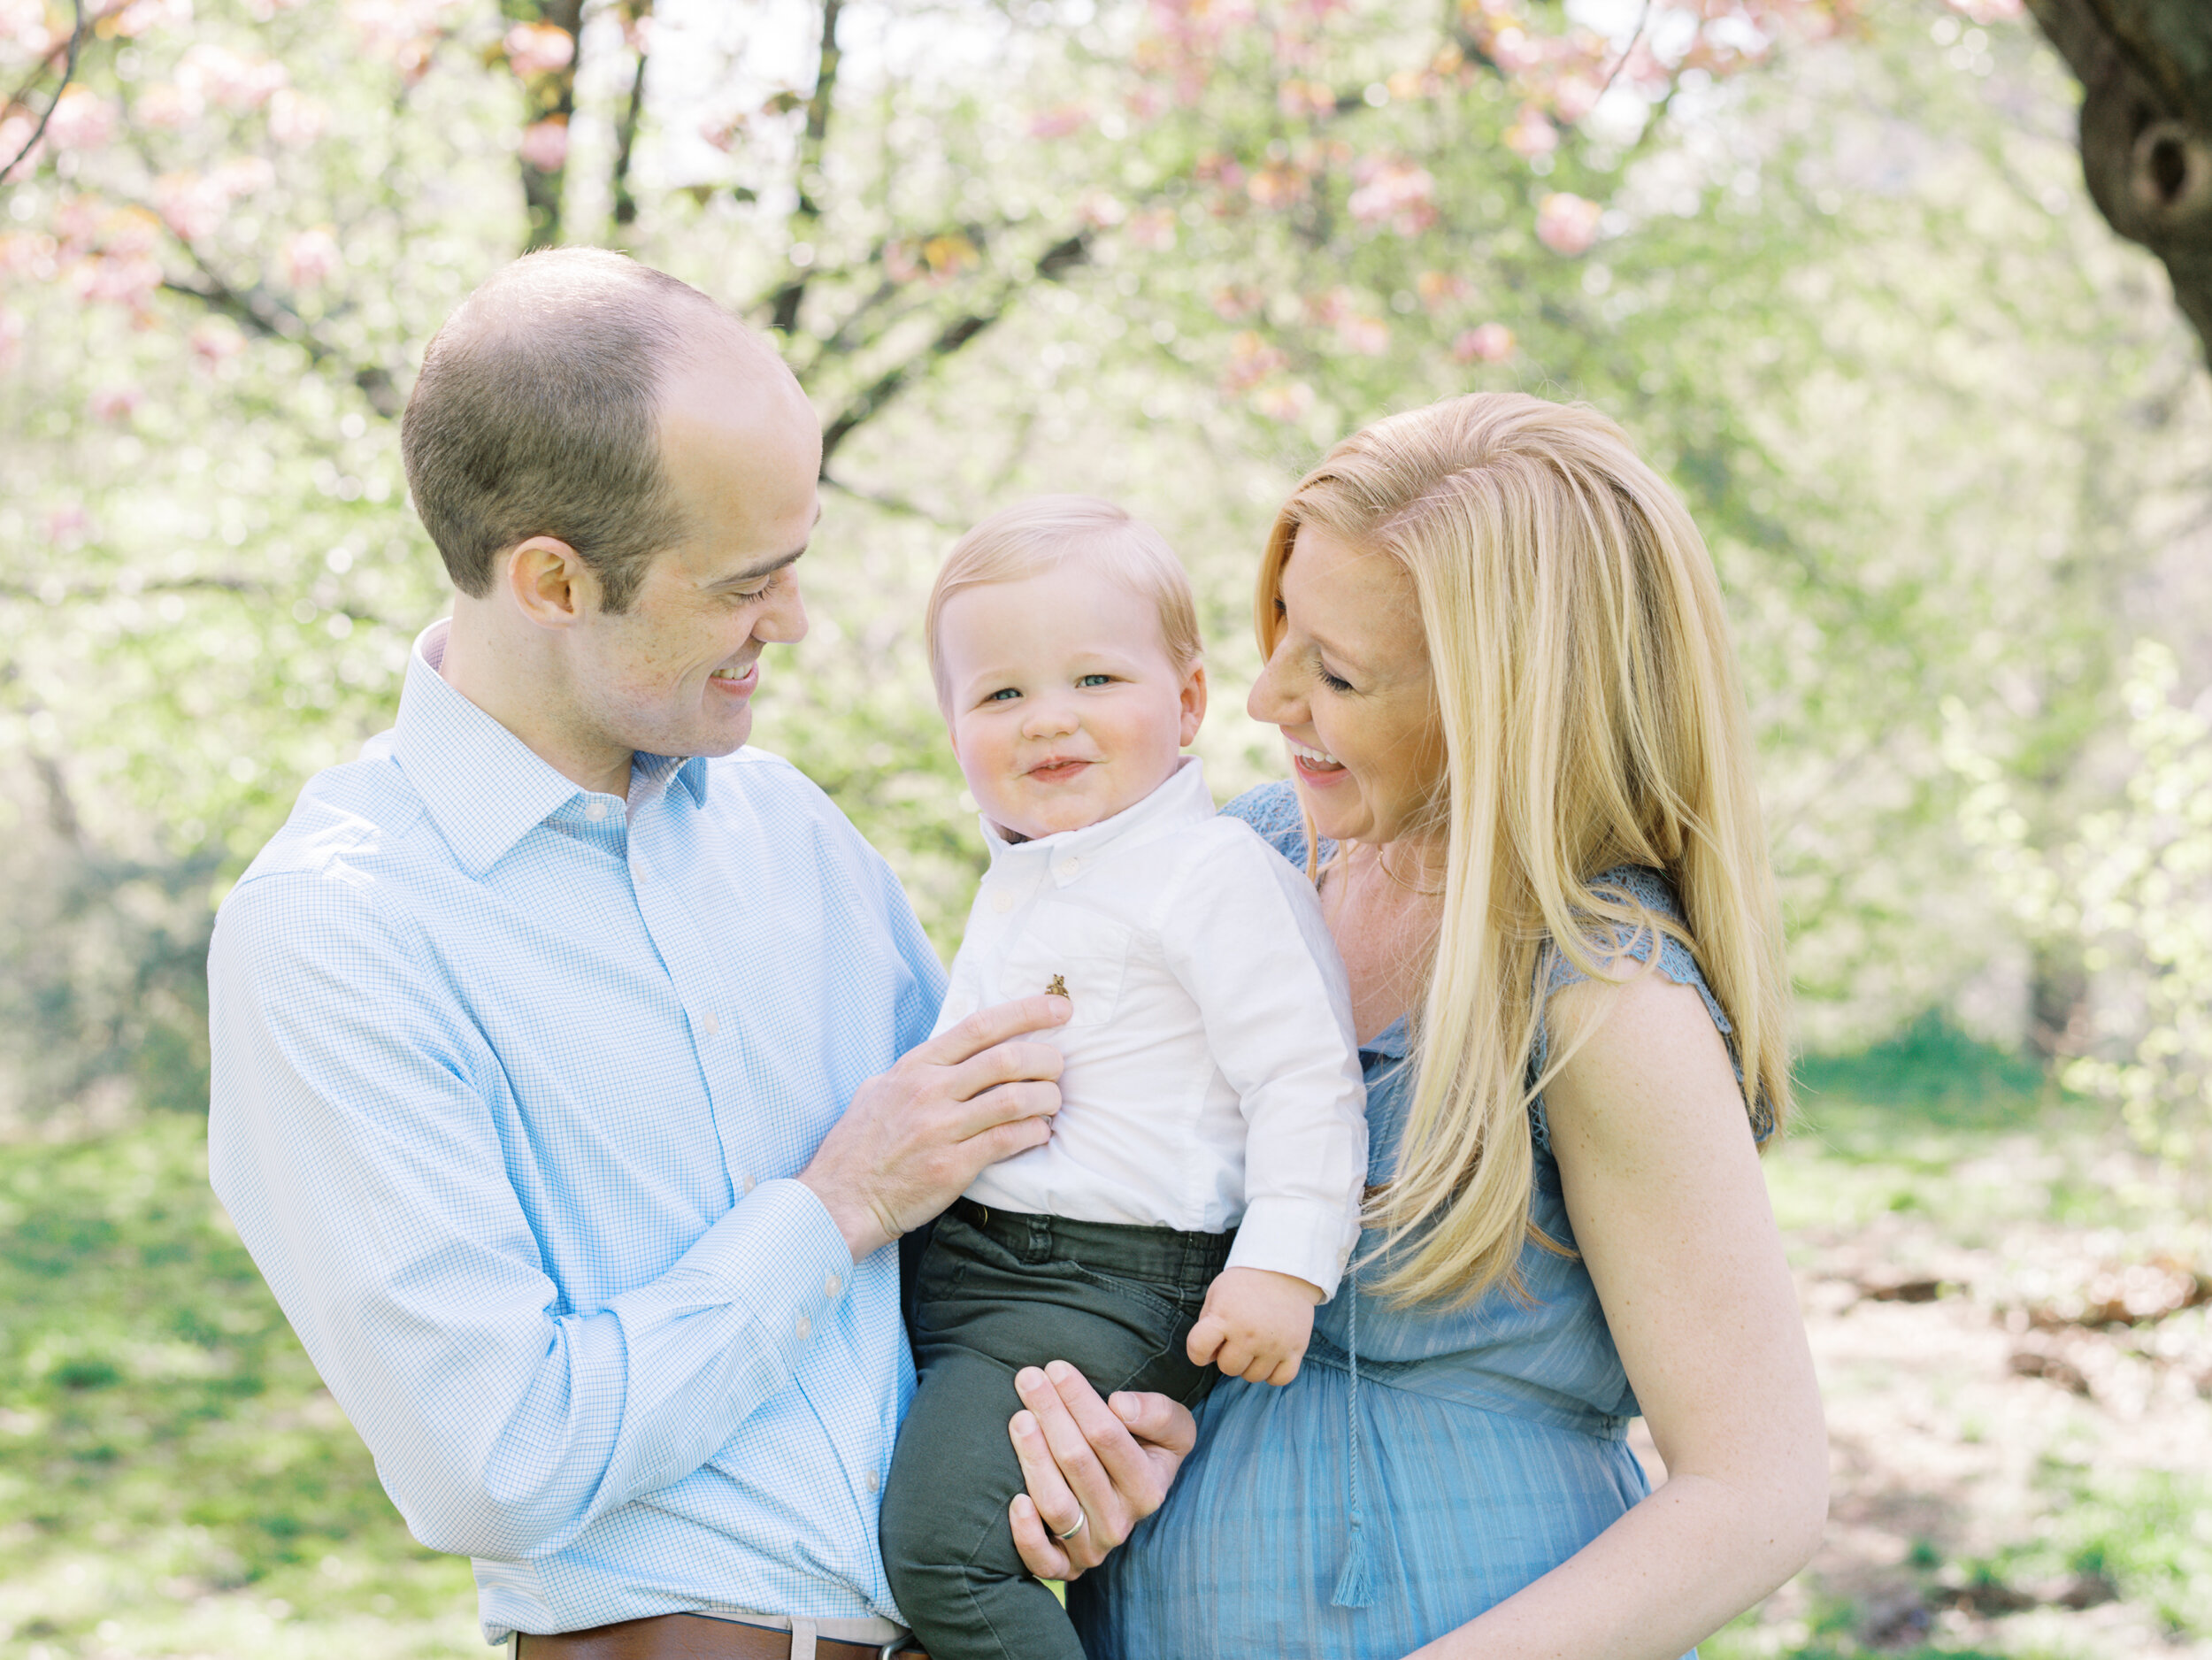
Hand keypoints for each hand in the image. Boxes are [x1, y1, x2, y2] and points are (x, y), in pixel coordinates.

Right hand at [798, 996, 1068, 1259]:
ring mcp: (941, 1128)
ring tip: (1052, 1103)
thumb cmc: (860, 1146)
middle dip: (1046, 1058)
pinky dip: (1033, 1133)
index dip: (1027, 1011)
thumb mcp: (879, 1090)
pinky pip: (1008, 1140)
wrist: (840, 1199)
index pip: (980, 1026)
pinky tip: (1038, 1133)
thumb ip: (917, 1070)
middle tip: (1058, 1067)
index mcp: (916, 1066)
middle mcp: (930, 1091)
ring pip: (1014, 1099)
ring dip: (1046, 1098)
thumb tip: (951, 1054)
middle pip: (1007, 1058)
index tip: (1060, 1008)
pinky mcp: (953, 1166)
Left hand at [1005, 1362, 1194, 1580]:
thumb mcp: (1171, 1429)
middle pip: (1077, 1463)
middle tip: (1027, 1378)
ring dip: (1034, 1458)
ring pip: (1058, 1505)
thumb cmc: (1144, 1450)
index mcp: (1149, 1487)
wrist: (1126, 1501)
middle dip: (1051, 1414)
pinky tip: (1015, 1500)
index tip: (1056, 1368)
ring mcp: (1092, 1548)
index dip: (1080, 1400)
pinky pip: (1042, 1561)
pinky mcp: (1064, 1567)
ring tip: (1018, 1419)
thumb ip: (1158, 1413)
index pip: (1108, 1437)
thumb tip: (1121, 1405)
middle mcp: (1121, 1522)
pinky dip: (1026, 1534)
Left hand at [1185, 1266, 1321, 1384]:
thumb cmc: (1245, 1284)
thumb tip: (1209, 1357)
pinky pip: (1279, 1379)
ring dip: (1250, 1365)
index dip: (1198, 1352)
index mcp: (1225, 1317)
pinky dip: (1273, 1373)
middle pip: (1228, 1368)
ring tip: (1255, 1343)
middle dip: (1229, 1356)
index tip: (1207, 1345)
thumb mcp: (1217, 1294)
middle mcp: (1249, 1333)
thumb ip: (1207, 1324)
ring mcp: (1274, 1344)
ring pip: (1253, 1377)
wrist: (1285, 1270)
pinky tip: (1270, 1356)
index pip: (1198, 1349)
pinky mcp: (1296, 1349)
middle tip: (1237, 1338)